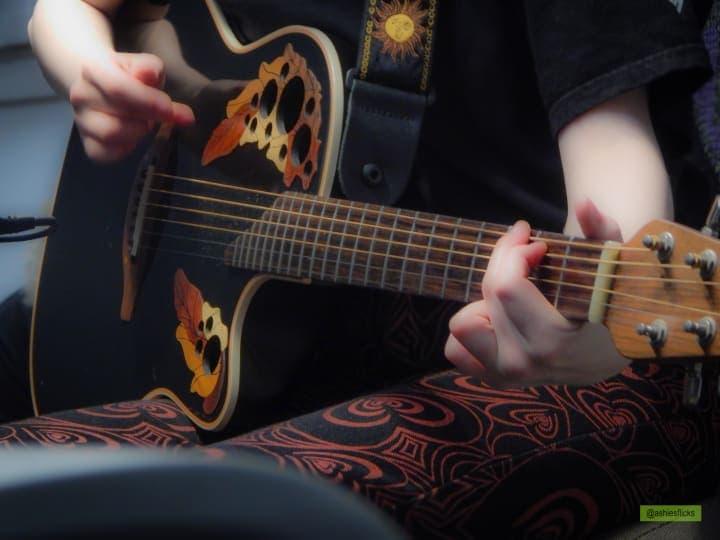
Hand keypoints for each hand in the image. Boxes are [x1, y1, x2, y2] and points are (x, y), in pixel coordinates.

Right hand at [69, 52, 194, 161]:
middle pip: (119, 115)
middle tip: (159, 114)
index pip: (118, 88)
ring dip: (138, 132)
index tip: (169, 109)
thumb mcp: (145, 65)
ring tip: (144, 122)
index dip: (147, 102)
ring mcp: (82, 123)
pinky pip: (111, 154)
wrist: (107, 88)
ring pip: (113, 135)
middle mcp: (81, 96)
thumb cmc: (131, 76)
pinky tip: (133, 136)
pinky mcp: (89, 146)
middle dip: (147, 117)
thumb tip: (154, 80)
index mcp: (93, 71)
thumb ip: (151, 71)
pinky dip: (128, 148)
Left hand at [444, 200, 629, 386]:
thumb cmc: (610, 305)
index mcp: (552, 341)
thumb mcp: (612, 268)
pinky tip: (500, 316)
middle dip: (505, 262)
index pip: (506, 285)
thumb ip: (602, 233)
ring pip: (463, 323)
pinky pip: (456, 350)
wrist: (608, 353)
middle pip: (489, 293)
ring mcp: (505, 375)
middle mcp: (523, 363)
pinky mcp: (492, 378)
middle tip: (528, 253)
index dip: (515, 253)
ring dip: (485, 301)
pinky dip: (473, 328)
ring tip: (516, 296)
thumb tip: (584, 203)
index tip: (537, 243)